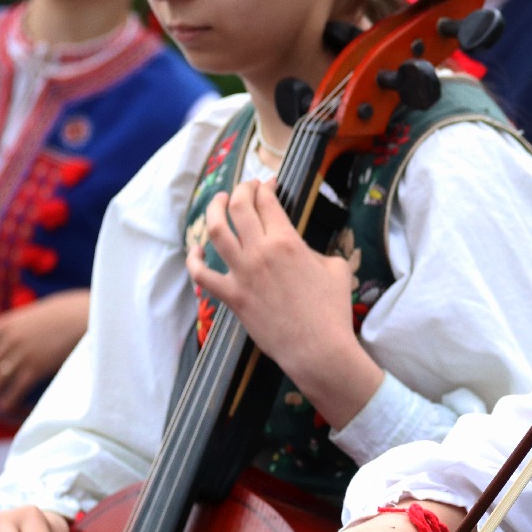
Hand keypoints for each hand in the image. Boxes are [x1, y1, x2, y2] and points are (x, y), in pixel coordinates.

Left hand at [0, 290, 89, 414]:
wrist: (85, 315)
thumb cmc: (60, 314)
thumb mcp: (30, 315)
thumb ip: (12, 329)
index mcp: (5, 324)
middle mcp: (9, 340)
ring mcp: (22, 354)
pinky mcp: (36, 367)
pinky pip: (14, 388)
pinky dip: (6, 399)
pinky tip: (3, 405)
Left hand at [187, 180, 380, 427]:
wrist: (317, 347)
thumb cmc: (332, 308)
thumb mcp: (337, 268)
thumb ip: (317, 251)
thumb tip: (305, 252)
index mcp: (287, 241)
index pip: (267, 201)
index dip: (265, 187)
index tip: (268, 184)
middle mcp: (260, 252)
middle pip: (239, 208)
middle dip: (241, 190)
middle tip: (245, 188)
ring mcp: (242, 274)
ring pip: (216, 232)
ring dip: (214, 211)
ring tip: (218, 203)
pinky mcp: (231, 297)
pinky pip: (202, 275)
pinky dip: (194, 260)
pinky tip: (196, 250)